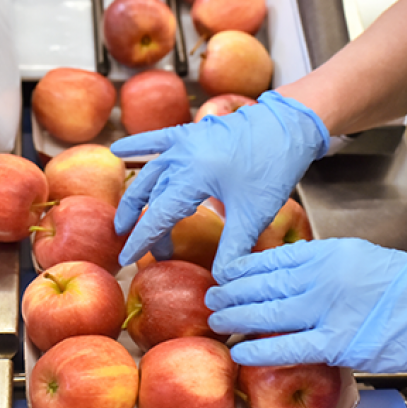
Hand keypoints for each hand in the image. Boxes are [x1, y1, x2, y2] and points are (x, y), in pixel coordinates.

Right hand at [110, 91, 328, 277]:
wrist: (289, 126)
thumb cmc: (273, 167)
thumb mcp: (253, 214)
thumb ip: (233, 248)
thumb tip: (221, 280)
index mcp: (193, 175)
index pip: (158, 215)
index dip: (142, 240)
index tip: (127, 259)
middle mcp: (181, 155)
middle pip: (151, 195)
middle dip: (140, 223)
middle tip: (135, 246)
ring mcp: (185, 140)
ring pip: (150, 171)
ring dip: (137, 195)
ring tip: (126, 218)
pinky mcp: (193, 132)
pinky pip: (157, 138)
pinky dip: (138, 145)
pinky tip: (117, 149)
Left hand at [206, 238, 406, 381]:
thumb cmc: (406, 284)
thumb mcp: (359, 256)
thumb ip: (323, 263)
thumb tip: (288, 271)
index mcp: (327, 253)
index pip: (271, 259)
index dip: (241, 270)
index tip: (224, 275)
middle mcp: (321, 278)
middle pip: (262, 285)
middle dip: (230, 293)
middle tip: (211, 299)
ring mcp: (327, 310)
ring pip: (268, 314)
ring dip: (237, 319)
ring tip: (217, 322)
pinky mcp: (338, 343)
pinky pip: (289, 347)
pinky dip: (260, 350)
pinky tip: (240, 351)